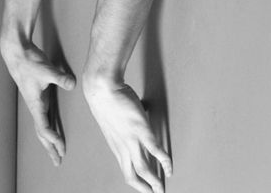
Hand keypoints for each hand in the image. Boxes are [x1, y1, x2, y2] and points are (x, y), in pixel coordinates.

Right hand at [1, 40, 75, 165]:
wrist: (17, 52)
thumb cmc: (29, 61)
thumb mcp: (47, 69)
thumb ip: (60, 78)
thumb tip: (72, 84)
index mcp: (35, 103)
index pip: (44, 127)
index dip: (53, 138)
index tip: (61, 147)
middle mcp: (35, 105)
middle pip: (42, 132)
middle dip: (50, 147)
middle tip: (58, 161)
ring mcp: (36, 101)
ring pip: (42, 126)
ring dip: (49, 139)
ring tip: (55, 151)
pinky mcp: (38, 94)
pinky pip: (43, 116)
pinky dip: (48, 127)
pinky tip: (53, 129)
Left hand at [83, 78, 171, 192]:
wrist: (101, 88)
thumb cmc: (105, 99)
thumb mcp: (112, 121)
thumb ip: (123, 127)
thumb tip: (134, 122)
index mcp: (116, 146)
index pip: (126, 171)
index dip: (136, 182)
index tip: (144, 186)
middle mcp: (122, 147)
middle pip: (133, 176)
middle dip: (145, 188)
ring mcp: (131, 139)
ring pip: (143, 169)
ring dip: (154, 181)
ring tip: (162, 189)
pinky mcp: (141, 130)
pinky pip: (155, 150)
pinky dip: (164, 161)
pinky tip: (169, 167)